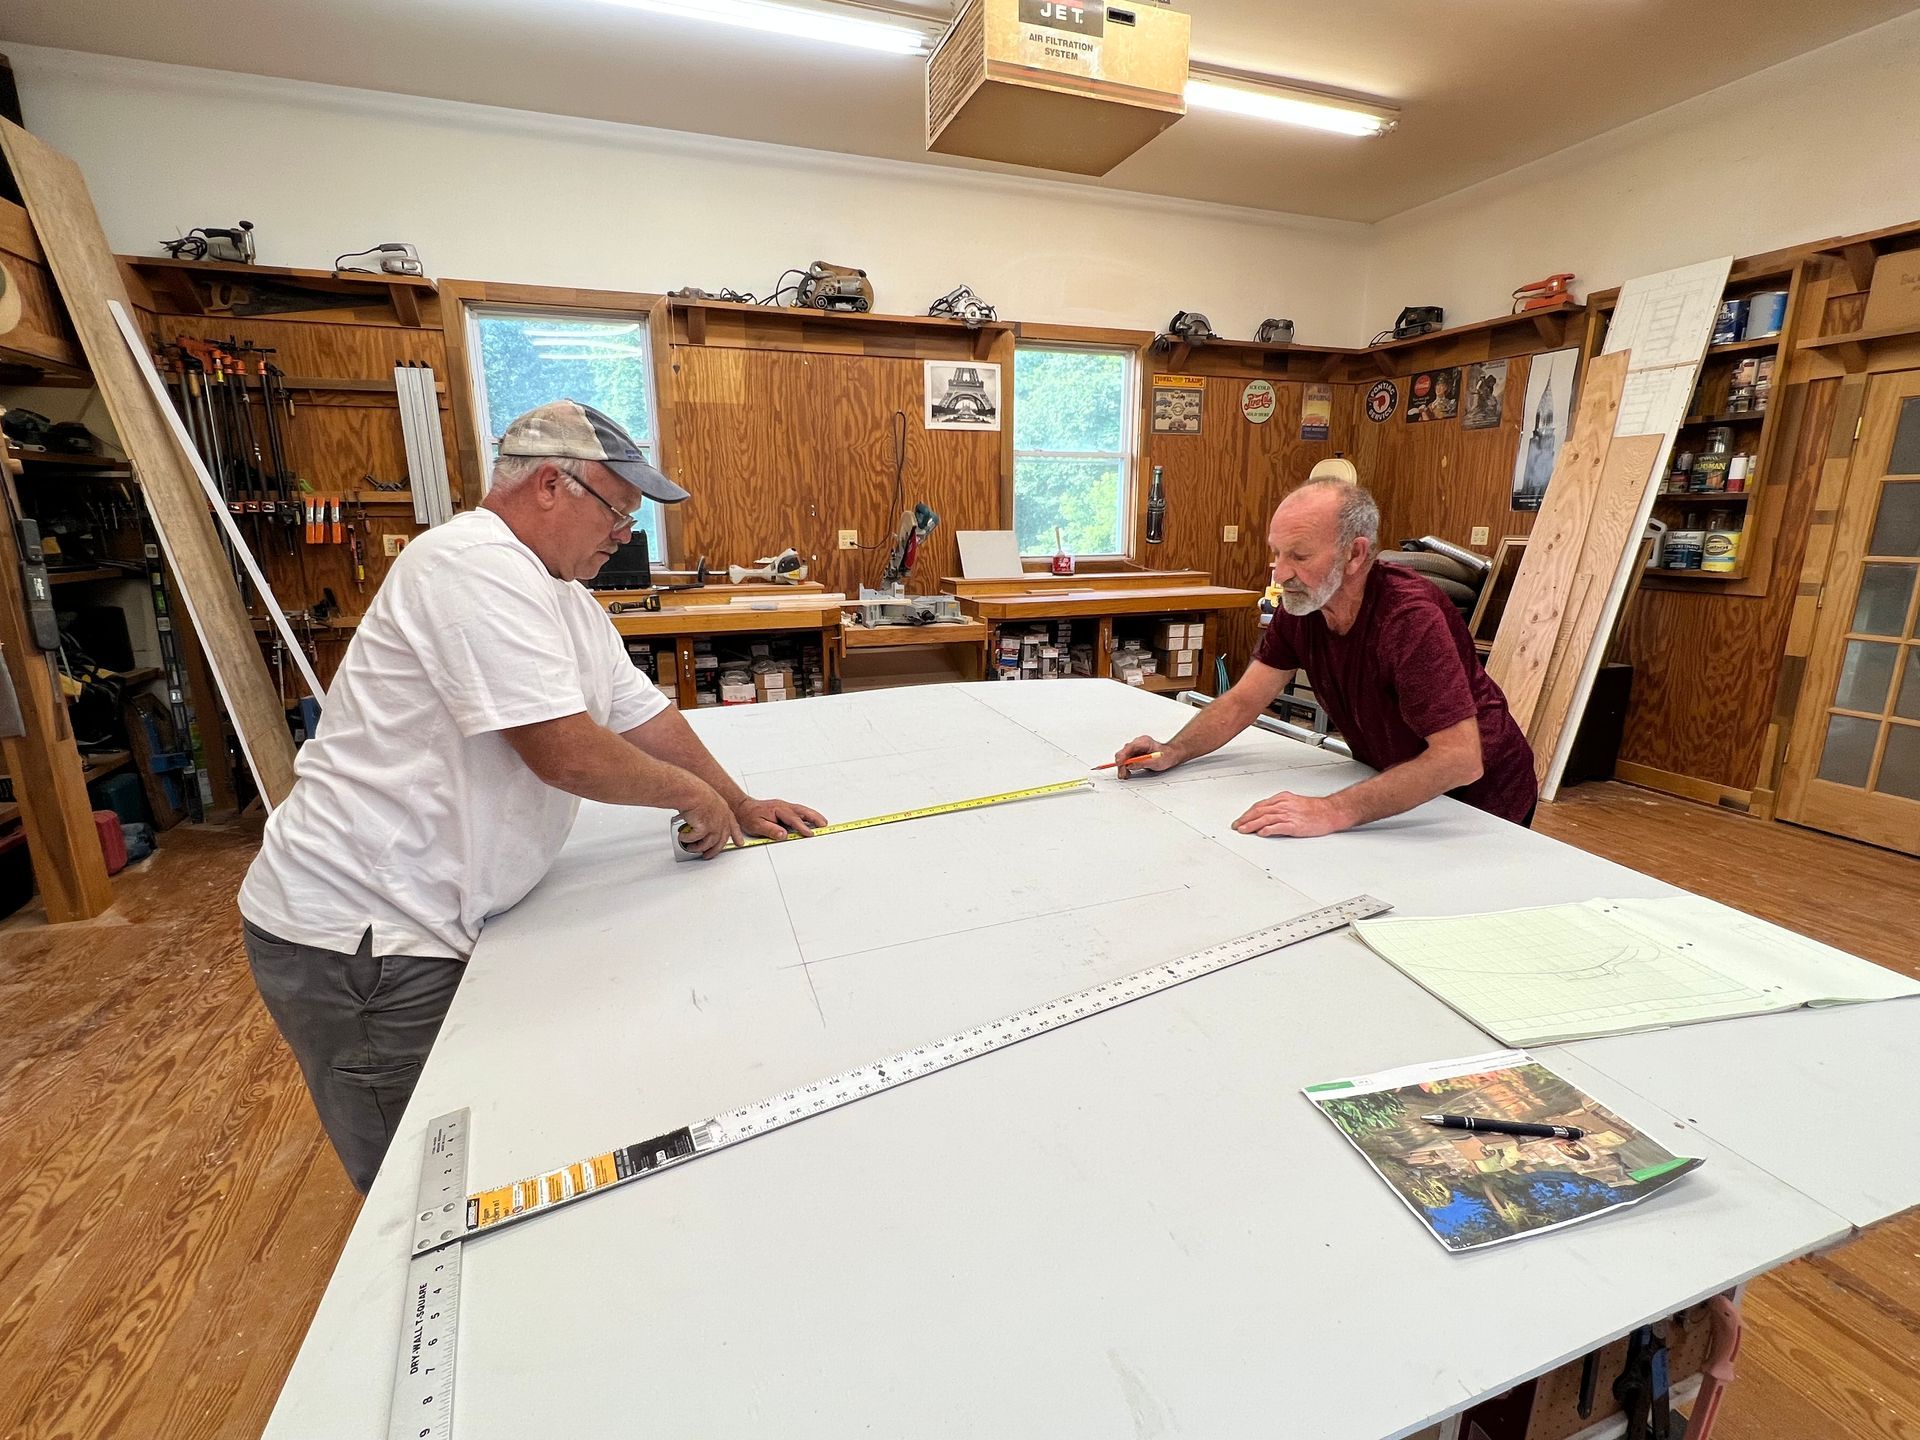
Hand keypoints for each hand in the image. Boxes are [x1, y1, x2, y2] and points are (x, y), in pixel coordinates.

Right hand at [676, 781, 746, 859]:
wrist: (691, 792)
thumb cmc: (696, 792)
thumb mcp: (708, 800)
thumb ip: (709, 812)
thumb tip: (701, 821)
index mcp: (725, 811)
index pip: (733, 826)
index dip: (737, 836)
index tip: (739, 843)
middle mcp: (722, 819)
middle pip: (721, 841)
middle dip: (713, 850)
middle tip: (707, 855)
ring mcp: (715, 825)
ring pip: (708, 844)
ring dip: (698, 847)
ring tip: (690, 847)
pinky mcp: (704, 830)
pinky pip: (694, 840)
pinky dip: (687, 840)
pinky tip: (682, 838)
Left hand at [734, 796, 825, 842]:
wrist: (744, 808)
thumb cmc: (749, 816)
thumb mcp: (757, 825)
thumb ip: (771, 830)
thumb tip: (784, 835)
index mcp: (778, 810)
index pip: (793, 819)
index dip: (802, 827)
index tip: (810, 833)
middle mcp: (783, 807)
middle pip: (802, 811)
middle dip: (814, 818)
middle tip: (824, 824)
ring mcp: (785, 807)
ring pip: (803, 810)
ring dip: (814, 815)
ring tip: (823, 822)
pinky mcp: (785, 810)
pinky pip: (799, 811)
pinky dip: (808, 815)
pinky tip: (813, 820)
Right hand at [1112, 735, 1176, 777]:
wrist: (1170, 755)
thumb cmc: (1166, 756)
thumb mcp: (1155, 762)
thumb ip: (1142, 763)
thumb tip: (1130, 765)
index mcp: (1143, 742)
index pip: (1128, 747)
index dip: (1122, 756)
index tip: (1119, 764)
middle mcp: (1137, 743)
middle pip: (1123, 753)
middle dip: (1121, 764)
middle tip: (1122, 774)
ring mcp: (1135, 748)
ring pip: (1123, 757)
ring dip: (1123, 767)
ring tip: (1126, 775)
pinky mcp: (1134, 753)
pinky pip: (1126, 760)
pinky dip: (1125, 767)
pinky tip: (1128, 772)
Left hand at [1232, 790, 1347, 838]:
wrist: (1330, 812)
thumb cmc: (1315, 809)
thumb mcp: (1294, 803)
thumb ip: (1280, 808)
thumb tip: (1267, 816)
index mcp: (1282, 799)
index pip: (1260, 806)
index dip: (1248, 813)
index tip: (1240, 819)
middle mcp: (1284, 805)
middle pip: (1259, 811)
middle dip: (1245, 819)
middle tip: (1237, 826)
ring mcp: (1289, 815)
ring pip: (1265, 818)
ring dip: (1252, 825)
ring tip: (1243, 830)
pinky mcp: (1294, 825)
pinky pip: (1277, 827)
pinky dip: (1267, 830)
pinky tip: (1261, 833)